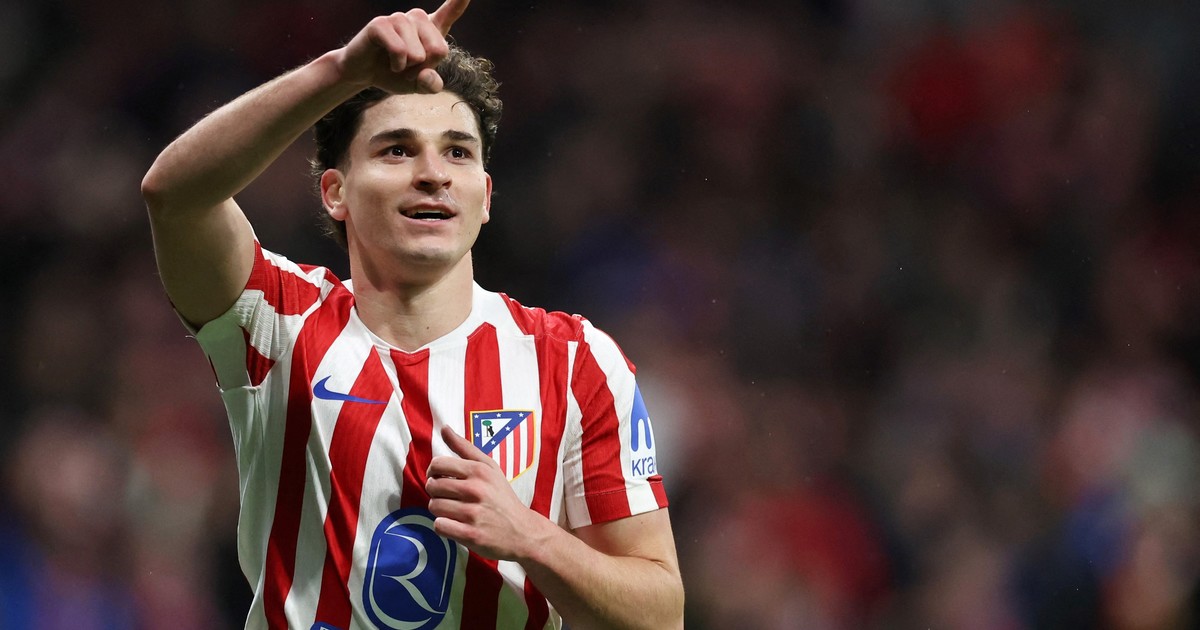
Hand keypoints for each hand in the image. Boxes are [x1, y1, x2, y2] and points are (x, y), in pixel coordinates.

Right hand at [335, 0, 470, 93]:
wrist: (364, 74)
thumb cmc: (395, 74)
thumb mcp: (419, 85)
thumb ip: (431, 85)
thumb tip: (427, 75)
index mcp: (433, 28)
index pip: (450, 12)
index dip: (458, 3)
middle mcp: (418, 18)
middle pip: (439, 50)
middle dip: (424, 68)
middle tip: (409, 67)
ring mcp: (399, 18)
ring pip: (418, 54)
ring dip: (407, 68)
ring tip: (397, 64)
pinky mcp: (381, 24)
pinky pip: (399, 50)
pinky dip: (397, 64)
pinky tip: (390, 62)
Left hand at [426, 425, 548, 560]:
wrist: (522, 531)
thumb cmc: (502, 497)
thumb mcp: (490, 468)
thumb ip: (464, 447)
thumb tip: (444, 428)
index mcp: (479, 471)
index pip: (437, 464)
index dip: (433, 471)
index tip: (440, 478)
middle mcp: (476, 490)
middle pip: (432, 486)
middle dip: (436, 492)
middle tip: (449, 497)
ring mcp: (473, 513)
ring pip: (433, 506)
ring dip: (439, 510)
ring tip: (453, 510)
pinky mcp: (470, 535)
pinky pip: (439, 526)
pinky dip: (444, 526)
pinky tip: (455, 524)